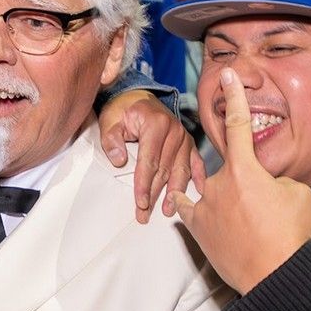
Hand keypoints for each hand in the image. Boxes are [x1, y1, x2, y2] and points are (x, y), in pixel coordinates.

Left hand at [98, 89, 192, 222]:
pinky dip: (199, 177)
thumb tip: (120, 160)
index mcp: (155, 124)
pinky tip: (200, 192)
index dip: (144, 184)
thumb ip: (111, 139)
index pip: (149, 160)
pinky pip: (196, 162)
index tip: (140, 202)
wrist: (139, 97)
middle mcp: (174, 130)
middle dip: (154, 194)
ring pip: (181, 170)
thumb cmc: (124, 110)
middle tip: (144, 214)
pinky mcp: (189, 142)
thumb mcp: (110, 120)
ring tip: (168, 211)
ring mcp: (184, 137)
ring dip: (175, 192)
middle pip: (165, 169)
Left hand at [170, 67, 310, 294]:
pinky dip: (190, 204)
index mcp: (245, 169)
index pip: (238, 124)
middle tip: (266, 211)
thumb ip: (276, 180)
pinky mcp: (197, 227)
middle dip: (247, 182)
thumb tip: (266, 184)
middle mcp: (219, 182)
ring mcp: (205, 205)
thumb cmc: (291, 234)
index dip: (234, 97)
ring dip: (224, 196)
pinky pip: (187, 207)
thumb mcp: (298, 194)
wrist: (275, 276)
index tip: (227, 75)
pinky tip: (186, 201)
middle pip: (228, 168)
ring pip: (210, 188)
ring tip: (242, 217)